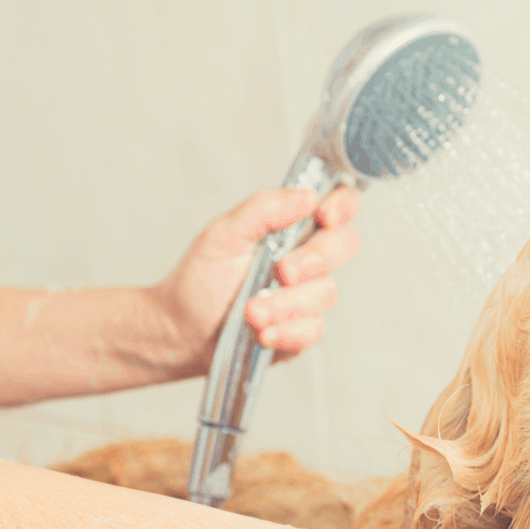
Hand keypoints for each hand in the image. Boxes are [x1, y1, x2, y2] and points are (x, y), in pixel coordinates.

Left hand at [154, 186, 360, 370]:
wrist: (184, 327)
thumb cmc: (204, 276)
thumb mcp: (225, 233)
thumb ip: (264, 209)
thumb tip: (306, 196)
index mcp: (294, 227)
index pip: (339, 206)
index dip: (342, 207)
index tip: (323, 216)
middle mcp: (309, 258)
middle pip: (345, 245)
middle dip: (316, 258)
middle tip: (282, 271)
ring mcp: (308, 295)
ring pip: (325, 292)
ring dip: (286, 303)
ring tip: (251, 311)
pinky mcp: (302, 330)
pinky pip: (313, 329)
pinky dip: (287, 331)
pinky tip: (262, 332)